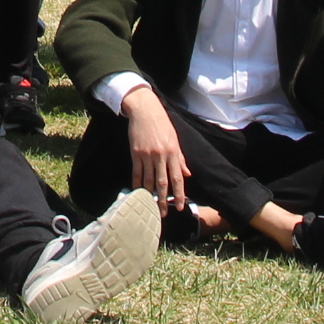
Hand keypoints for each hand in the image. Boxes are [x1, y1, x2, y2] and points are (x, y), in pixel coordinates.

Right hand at [123, 89, 187, 206]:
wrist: (145, 110)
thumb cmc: (162, 123)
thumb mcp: (175, 139)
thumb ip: (180, 158)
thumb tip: (187, 174)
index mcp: (173, 152)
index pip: (177, 178)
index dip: (178, 194)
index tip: (179, 206)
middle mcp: (161, 155)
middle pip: (162, 182)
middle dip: (163, 199)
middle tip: (163, 213)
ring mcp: (147, 155)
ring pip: (148, 179)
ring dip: (150, 194)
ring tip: (151, 206)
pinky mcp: (136, 153)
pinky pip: (137, 172)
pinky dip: (137, 183)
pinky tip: (138, 192)